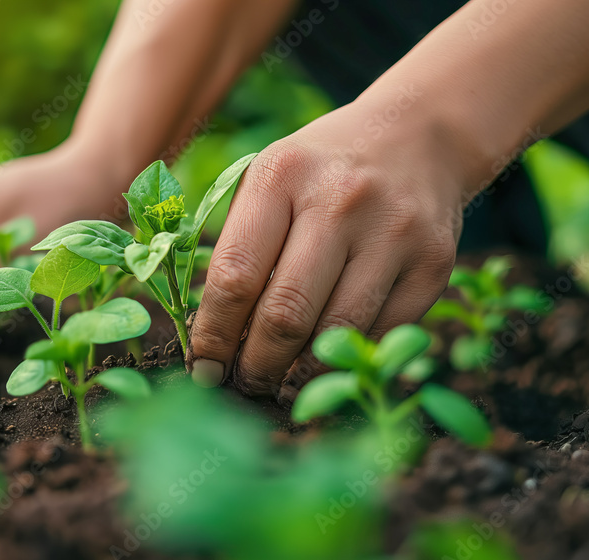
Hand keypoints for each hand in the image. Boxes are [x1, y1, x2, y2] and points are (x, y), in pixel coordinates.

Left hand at [187, 101, 468, 401]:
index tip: (202, 369)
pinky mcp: (435, 263)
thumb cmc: (319, 172)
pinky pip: (382, 333)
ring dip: (301, 376)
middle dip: (256, 366)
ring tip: (279, 386)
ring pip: (337, 333)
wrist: (419, 135)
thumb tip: (209, 336)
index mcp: (281, 176)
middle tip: (242, 386)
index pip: (235, 276)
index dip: (214, 335)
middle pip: (286, 314)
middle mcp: (340, 200)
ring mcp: (394, 232)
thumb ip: (237, 246)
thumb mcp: (268, 181)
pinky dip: (348, 359)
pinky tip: (326, 364)